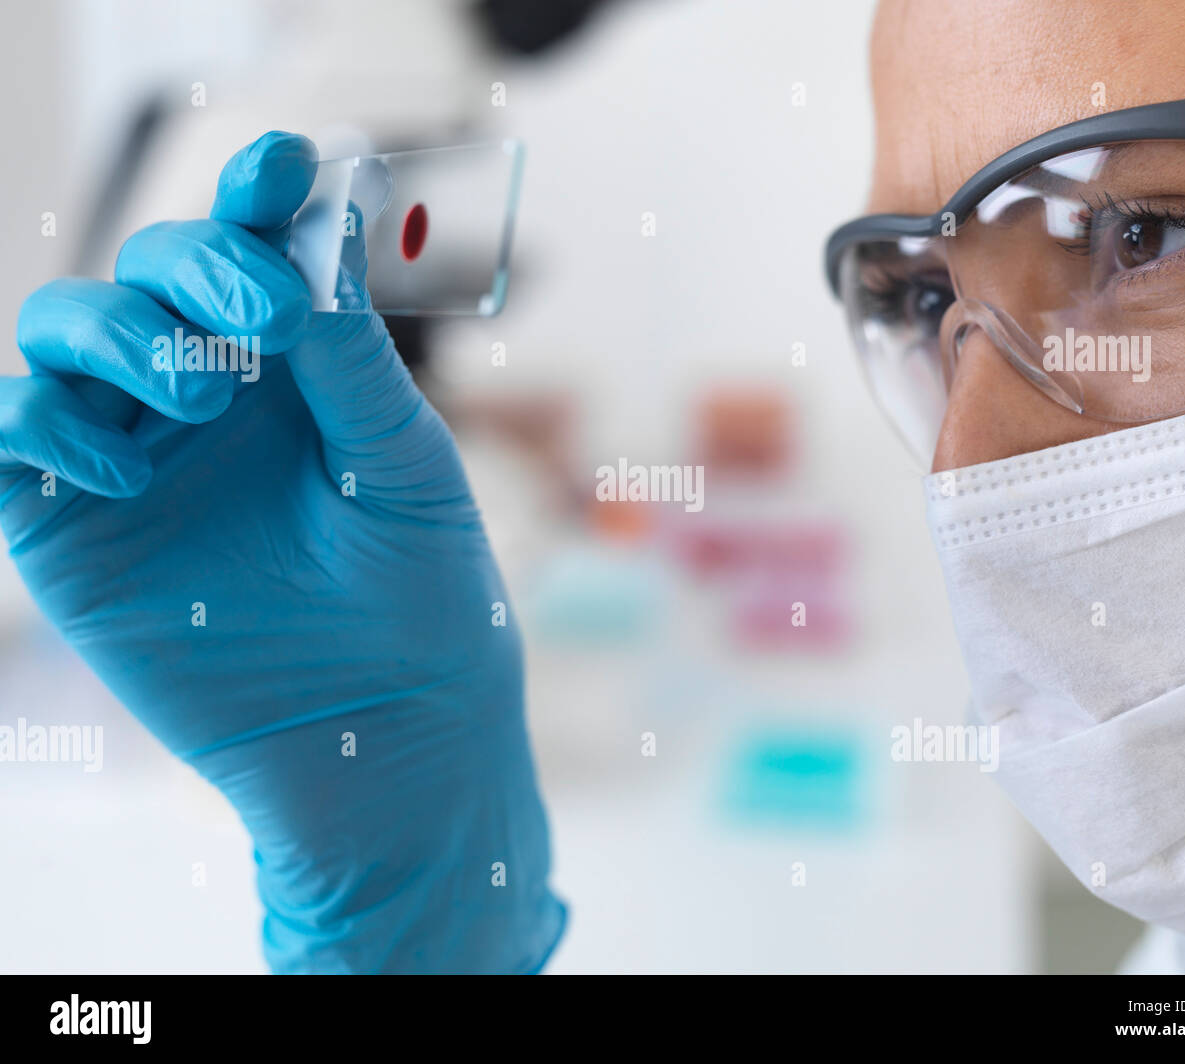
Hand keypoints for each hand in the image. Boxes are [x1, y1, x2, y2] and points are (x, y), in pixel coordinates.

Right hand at [2, 131, 564, 972]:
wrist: (387, 726)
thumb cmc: (422, 593)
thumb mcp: (402, 463)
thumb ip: (349, 356)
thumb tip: (311, 238)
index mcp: (291, 368)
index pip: (251, 250)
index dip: (254, 195)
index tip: (283, 166)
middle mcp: (204, 396)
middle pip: (149, 270)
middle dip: (196, 266)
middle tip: (261, 323)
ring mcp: (134, 454)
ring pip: (65, 330)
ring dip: (119, 336)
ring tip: (201, 398)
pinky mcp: (74, 528)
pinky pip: (11, 434)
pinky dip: (40, 422)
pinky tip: (125, 471)